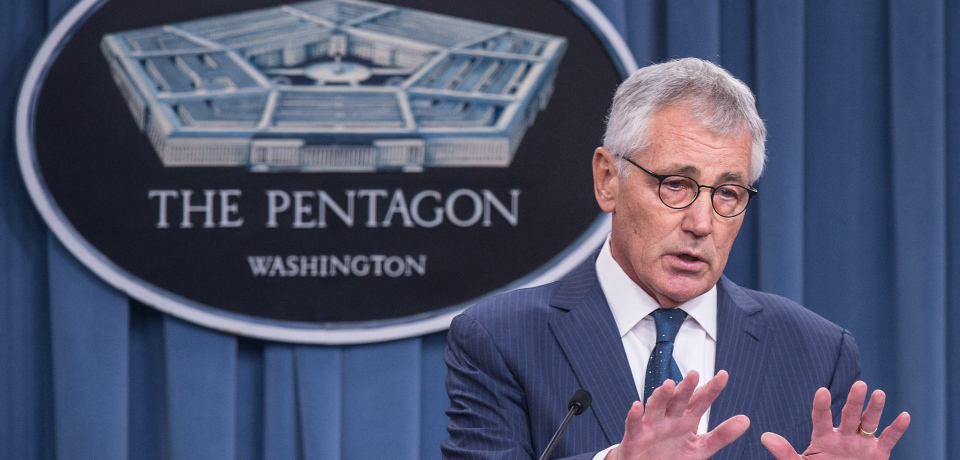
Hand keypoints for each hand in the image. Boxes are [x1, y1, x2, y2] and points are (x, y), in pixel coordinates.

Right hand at [605, 370, 749, 459]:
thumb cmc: (671, 457)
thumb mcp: (701, 448)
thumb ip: (722, 435)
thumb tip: (745, 420)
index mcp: (686, 419)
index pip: (701, 401)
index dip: (712, 389)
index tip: (724, 375)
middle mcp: (670, 419)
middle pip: (679, 400)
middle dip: (686, 388)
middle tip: (695, 374)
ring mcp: (652, 426)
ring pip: (656, 407)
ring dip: (661, 395)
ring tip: (669, 385)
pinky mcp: (635, 437)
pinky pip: (633, 425)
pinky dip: (633, 415)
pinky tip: (637, 406)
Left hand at [761, 381, 909, 459]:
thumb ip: (784, 452)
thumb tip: (764, 436)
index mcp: (823, 437)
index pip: (821, 418)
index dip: (822, 406)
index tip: (822, 392)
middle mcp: (844, 435)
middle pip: (849, 415)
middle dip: (854, 401)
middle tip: (859, 383)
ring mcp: (862, 443)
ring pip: (869, 423)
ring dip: (875, 409)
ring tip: (878, 393)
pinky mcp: (879, 454)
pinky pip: (889, 439)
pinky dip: (896, 429)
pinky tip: (903, 416)